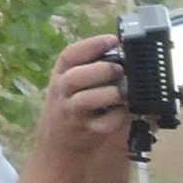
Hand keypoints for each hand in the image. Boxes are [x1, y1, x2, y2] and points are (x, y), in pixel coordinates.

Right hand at [33, 34, 130, 170]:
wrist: (59, 143)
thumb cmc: (72, 104)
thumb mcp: (73, 82)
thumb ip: (90, 67)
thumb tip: (123, 53)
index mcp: (61, 73)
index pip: (69, 55)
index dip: (92, 45)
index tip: (113, 40)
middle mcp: (62, 91)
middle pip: (75, 77)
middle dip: (101, 70)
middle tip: (120, 69)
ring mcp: (71, 112)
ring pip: (85, 100)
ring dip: (108, 94)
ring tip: (123, 92)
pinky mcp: (84, 130)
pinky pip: (101, 124)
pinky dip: (116, 117)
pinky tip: (124, 112)